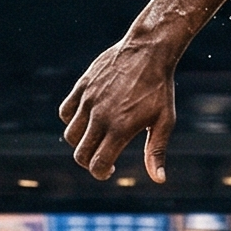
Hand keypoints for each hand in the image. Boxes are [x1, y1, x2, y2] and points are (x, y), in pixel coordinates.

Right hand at [57, 38, 178, 182]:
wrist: (148, 51)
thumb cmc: (160, 89)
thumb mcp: (164, 121)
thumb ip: (156, 152)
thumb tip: (159, 180)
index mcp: (120, 128)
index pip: (97, 164)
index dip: (101, 172)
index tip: (110, 169)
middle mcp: (100, 116)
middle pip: (80, 153)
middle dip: (89, 162)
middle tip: (102, 156)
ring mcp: (89, 100)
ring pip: (70, 134)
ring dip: (80, 142)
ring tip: (96, 137)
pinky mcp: (82, 86)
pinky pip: (65, 111)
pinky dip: (71, 120)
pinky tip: (87, 118)